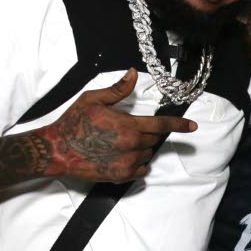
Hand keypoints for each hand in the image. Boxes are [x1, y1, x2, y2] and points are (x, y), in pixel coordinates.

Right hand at [38, 69, 196, 181]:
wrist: (57, 150)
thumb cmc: (73, 123)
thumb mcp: (94, 99)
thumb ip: (118, 89)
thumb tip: (134, 73)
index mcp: (128, 126)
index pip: (161, 124)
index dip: (179, 125)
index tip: (192, 127)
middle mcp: (131, 146)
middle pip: (153, 139)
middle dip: (146, 132)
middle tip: (126, 129)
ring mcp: (127, 163)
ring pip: (147, 154)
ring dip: (141, 148)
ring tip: (119, 143)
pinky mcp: (121, 176)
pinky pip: (141, 170)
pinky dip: (137, 164)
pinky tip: (123, 157)